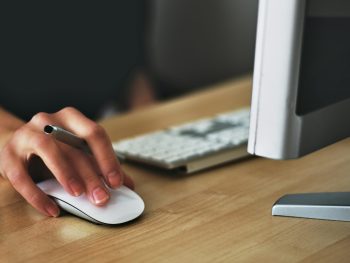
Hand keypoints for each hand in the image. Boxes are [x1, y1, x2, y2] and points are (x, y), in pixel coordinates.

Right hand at [0, 107, 133, 216]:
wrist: (16, 144)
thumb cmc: (54, 149)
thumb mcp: (78, 152)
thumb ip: (100, 166)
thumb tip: (127, 184)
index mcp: (71, 119)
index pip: (94, 134)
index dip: (107, 158)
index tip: (117, 182)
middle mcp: (49, 121)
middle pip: (74, 147)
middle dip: (91, 174)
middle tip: (102, 197)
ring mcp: (27, 135)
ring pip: (48, 150)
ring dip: (66, 173)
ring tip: (78, 194)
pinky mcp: (8, 156)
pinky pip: (22, 176)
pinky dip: (37, 195)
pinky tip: (52, 209)